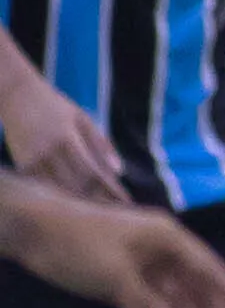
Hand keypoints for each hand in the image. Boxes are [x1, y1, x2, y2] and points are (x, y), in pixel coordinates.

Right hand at [0, 73, 128, 201]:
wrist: (16, 95)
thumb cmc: (55, 106)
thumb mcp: (82, 118)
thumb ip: (101, 144)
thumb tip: (120, 171)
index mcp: (67, 139)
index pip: (93, 172)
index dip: (110, 189)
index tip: (125, 201)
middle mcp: (48, 151)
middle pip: (76, 185)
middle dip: (98, 200)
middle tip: (116, 212)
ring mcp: (32, 159)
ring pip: (58, 189)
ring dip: (79, 202)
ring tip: (99, 213)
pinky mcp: (21, 164)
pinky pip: (42, 186)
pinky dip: (59, 195)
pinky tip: (73, 205)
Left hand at [0, 182, 224, 307]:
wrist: (31, 231)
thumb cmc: (78, 242)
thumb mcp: (115, 273)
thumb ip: (147, 306)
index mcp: (165, 238)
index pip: (206, 267)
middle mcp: (158, 251)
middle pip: (194, 287)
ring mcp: (139, 266)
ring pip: (173, 300)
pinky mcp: (120, 280)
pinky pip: (149, 305)